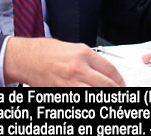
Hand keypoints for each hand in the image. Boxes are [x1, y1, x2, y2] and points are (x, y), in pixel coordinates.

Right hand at [3, 37, 125, 86]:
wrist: (28, 58)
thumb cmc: (48, 52)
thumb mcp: (74, 49)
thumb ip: (91, 59)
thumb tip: (106, 72)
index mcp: (84, 54)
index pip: (110, 70)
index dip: (119, 80)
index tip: (122, 84)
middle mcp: (78, 68)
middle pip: (106, 85)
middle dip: (116, 90)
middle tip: (120, 92)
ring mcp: (70, 82)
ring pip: (95, 94)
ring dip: (104, 96)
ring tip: (107, 97)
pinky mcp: (62, 92)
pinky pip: (80, 98)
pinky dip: (88, 100)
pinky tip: (91, 98)